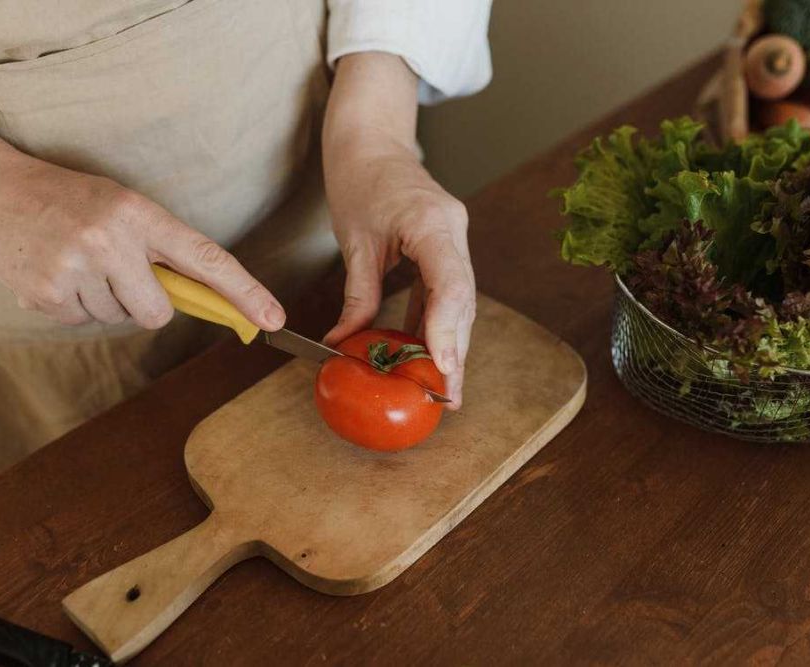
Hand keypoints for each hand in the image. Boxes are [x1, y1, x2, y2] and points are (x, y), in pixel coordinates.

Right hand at [0, 153, 284, 330]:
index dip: (244, 292)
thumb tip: (200, 299)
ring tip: (78, 262)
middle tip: (116, 270)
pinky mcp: (48, 295)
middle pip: (159, 312)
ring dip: (105, 300)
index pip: (206, 258)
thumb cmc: (68, 199)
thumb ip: (161, 249)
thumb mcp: (121, 207)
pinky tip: (57, 273)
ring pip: (120, 319)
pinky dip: (75, 306)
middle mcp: (110, 241)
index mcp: (139, 213)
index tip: (273, 318)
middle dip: (146, 303)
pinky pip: (86, 322)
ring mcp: (76, 270)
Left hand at [323, 53, 475, 405]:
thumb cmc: (359, 179)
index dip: (449, 328)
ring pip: (461, 300)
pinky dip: (442, 323)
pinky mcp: (448, 245)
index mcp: (431, 222)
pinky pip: (449, 291)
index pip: (450, 283)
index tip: (444, 366)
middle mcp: (453, 230)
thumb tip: (346, 343)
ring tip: (447, 387)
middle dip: (457, 350)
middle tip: (451, 395)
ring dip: (454, 343)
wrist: (373, 140)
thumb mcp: (353, 240)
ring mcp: (456, 237)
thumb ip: (358, 295)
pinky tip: (435, 354)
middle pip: (463, 300)